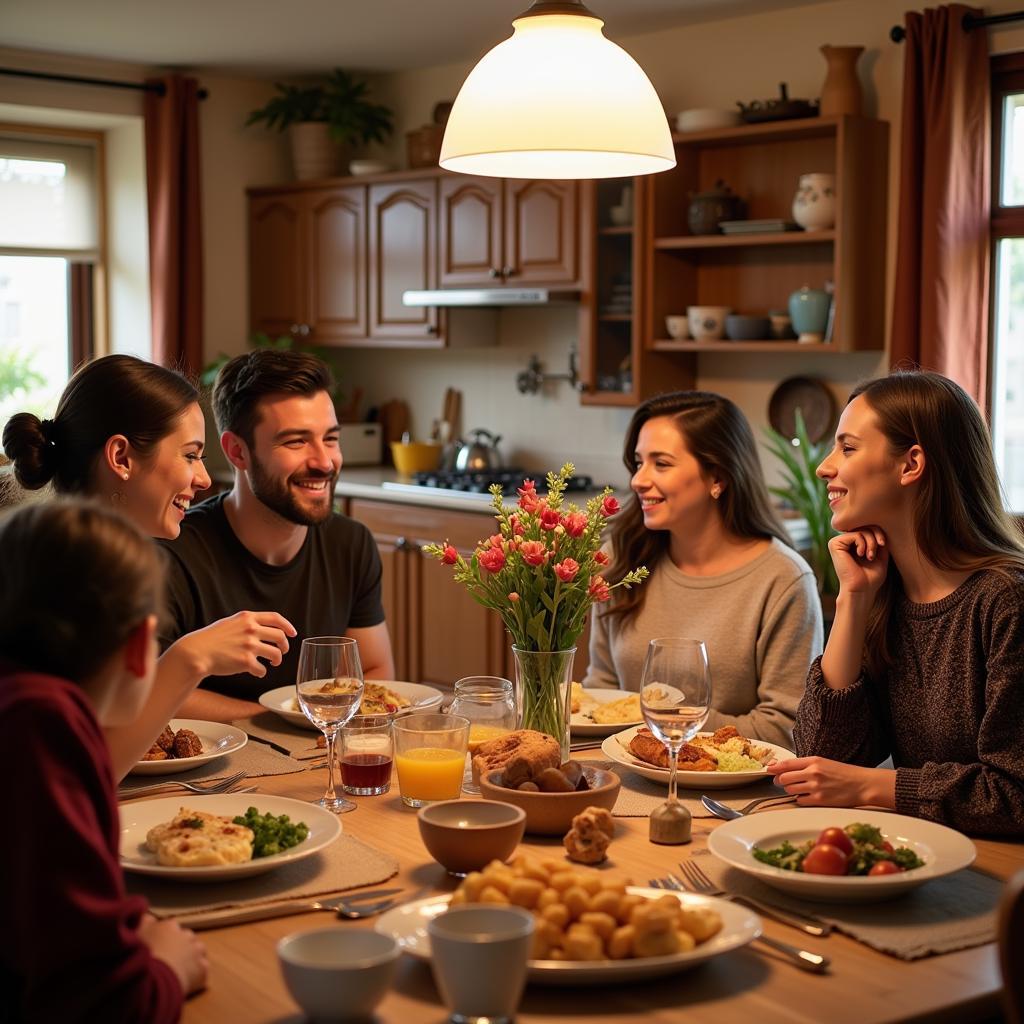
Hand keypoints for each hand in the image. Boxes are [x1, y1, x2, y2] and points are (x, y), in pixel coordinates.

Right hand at [139, 914, 207, 995]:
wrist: (153, 980)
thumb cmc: (140, 956)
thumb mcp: (135, 934)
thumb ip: (143, 921)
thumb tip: (148, 916)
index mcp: (169, 926)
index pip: (170, 927)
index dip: (163, 937)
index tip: (157, 946)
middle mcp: (185, 935)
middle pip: (186, 937)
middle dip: (179, 946)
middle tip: (167, 959)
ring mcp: (196, 951)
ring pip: (198, 949)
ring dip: (191, 956)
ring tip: (179, 968)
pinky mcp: (202, 969)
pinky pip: (203, 968)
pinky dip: (197, 973)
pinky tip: (187, 980)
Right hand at [173, 610, 296, 679]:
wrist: (197, 652)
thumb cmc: (211, 639)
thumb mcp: (230, 622)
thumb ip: (247, 623)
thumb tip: (263, 628)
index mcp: (247, 618)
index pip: (276, 618)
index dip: (287, 626)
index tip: (293, 633)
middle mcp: (251, 629)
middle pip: (280, 636)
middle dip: (285, 645)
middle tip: (283, 651)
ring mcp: (249, 645)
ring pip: (276, 654)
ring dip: (277, 660)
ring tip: (274, 663)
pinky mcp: (246, 662)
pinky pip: (262, 669)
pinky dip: (262, 672)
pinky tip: (257, 672)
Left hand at [766, 756, 893, 807]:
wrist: (862, 784)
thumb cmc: (843, 773)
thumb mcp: (823, 763)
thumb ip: (805, 765)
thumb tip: (784, 769)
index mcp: (813, 761)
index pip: (786, 764)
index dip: (774, 768)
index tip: (768, 770)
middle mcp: (813, 772)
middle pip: (784, 778)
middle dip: (780, 781)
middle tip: (780, 783)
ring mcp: (816, 787)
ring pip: (790, 789)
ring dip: (790, 790)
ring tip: (799, 789)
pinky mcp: (820, 800)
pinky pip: (800, 801)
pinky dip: (800, 799)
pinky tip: (808, 797)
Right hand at [828, 528, 888, 597]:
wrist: (862, 589)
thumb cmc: (871, 576)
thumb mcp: (880, 554)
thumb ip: (879, 539)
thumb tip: (881, 524)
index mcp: (852, 543)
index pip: (866, 527)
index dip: (878, 532)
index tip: (883, 544)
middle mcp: (843, 541)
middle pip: (863, 526)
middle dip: (875, 535)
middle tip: (879, 547)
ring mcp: (837, 542)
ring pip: (860, 529)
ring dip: (871, 541)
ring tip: (870, 555)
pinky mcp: (834, 544)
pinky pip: (854, 534)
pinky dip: (862, 543)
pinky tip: (861, 554)